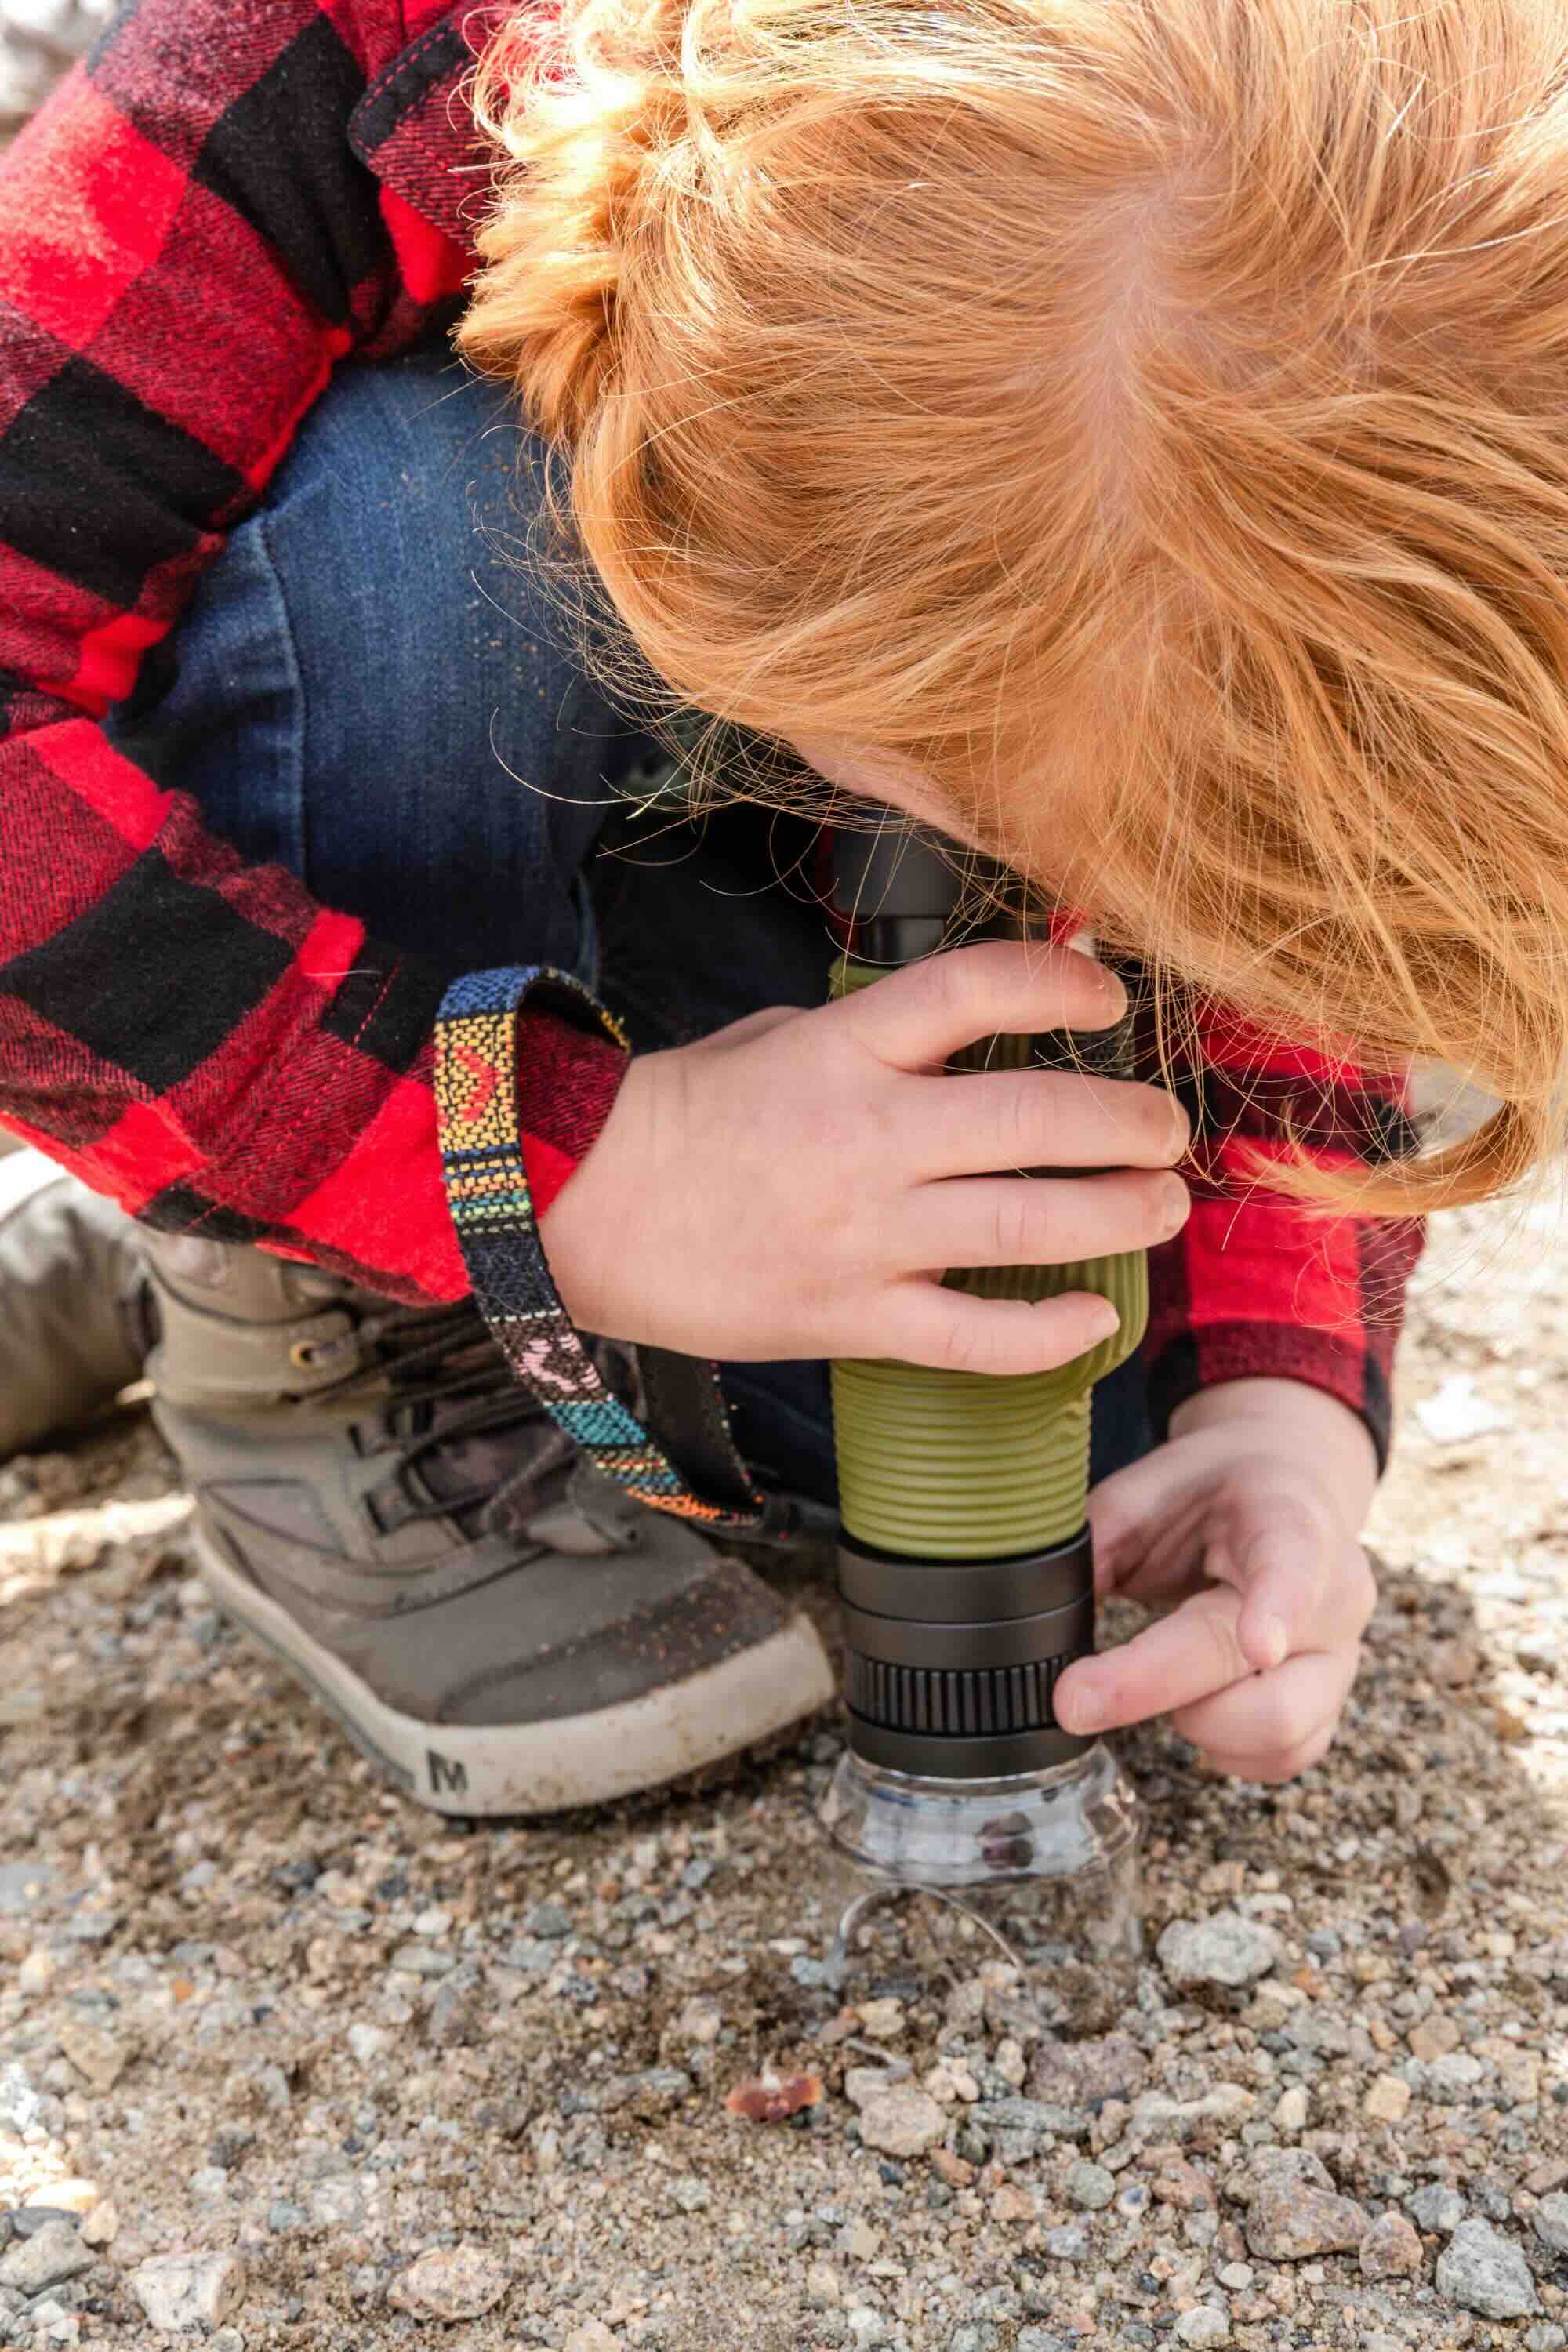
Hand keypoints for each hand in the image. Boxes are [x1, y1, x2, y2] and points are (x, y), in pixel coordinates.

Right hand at [539, 938, 1190, 1367]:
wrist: (577, 1212)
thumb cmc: (677, 1120)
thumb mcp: (773, 1040)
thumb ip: (870, 1036)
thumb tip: (964, 1035)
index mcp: (843, 1051)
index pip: (977, 991)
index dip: (1062, 983)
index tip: (1110, 999)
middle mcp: (865, 1137)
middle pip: (1037, 1119)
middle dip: (1129, 1123)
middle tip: (1167, 1130)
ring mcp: (862, 1235)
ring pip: (1028, 1227)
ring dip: (1119, 1217)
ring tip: (1161, 1209)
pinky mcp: (846, 1318)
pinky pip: (972, 1338)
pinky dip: (1046, 1336)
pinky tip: (1090, 1322)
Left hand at [1053, 1380, 1378, 1780]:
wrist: (1284, 1484)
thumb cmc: (1211, 1490)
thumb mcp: (1144, 1491)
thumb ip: (1097, 1547)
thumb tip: (1039, 1622)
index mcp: (1288, 1521)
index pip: (1293, 1564)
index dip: (1276, 1609)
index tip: (1258, 1647)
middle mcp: (1334, 1597)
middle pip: (1264, 1675)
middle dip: (1157, 1690)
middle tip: (1074, 1696)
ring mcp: (1340, 1659)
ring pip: (1281, 1732)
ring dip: (1196, 1723)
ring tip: (1157, 1678)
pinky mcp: (1330, 1706)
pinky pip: (1283, 1759)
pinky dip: (1225, 1750)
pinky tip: (1195, 1708)